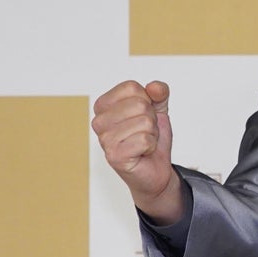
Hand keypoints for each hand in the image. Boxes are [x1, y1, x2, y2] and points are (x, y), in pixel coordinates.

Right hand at [91, 80, 182, 223]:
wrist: (155, 169)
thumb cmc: (150, 138)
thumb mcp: (158, 109)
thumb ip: (159, 93)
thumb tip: (155, 87)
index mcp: (104, 105)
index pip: (131, 87)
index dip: (147, 100)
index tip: (142, 115)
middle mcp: (99, 121)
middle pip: (139, 104)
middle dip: (151, 119)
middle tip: (144, 132)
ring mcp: (104, 139)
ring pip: (144, 122)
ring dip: (151, 133)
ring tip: (143, 143)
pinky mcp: (114, 156)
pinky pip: (144, 139)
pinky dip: (151, 146)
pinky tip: (142, 153)